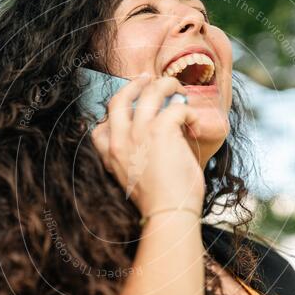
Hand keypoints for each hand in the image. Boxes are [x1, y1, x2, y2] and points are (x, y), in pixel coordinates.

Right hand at [90, 75, 204, 218]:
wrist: (167, 214)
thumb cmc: (157, 203)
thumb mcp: (131, 179)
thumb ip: (134, 157)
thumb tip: (156, 138)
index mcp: (109, 154)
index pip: (101, 126)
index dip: (116, 114)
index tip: (130, 111)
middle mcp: (120, 140)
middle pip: (119, 98)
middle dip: (134, 85)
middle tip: (148, 79)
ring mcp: (139, 133)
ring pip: (150, 91)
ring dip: (167, 85)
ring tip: (179, 89)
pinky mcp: (161, 130)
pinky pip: (177, 107)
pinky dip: (189, 112)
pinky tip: (194, 125)